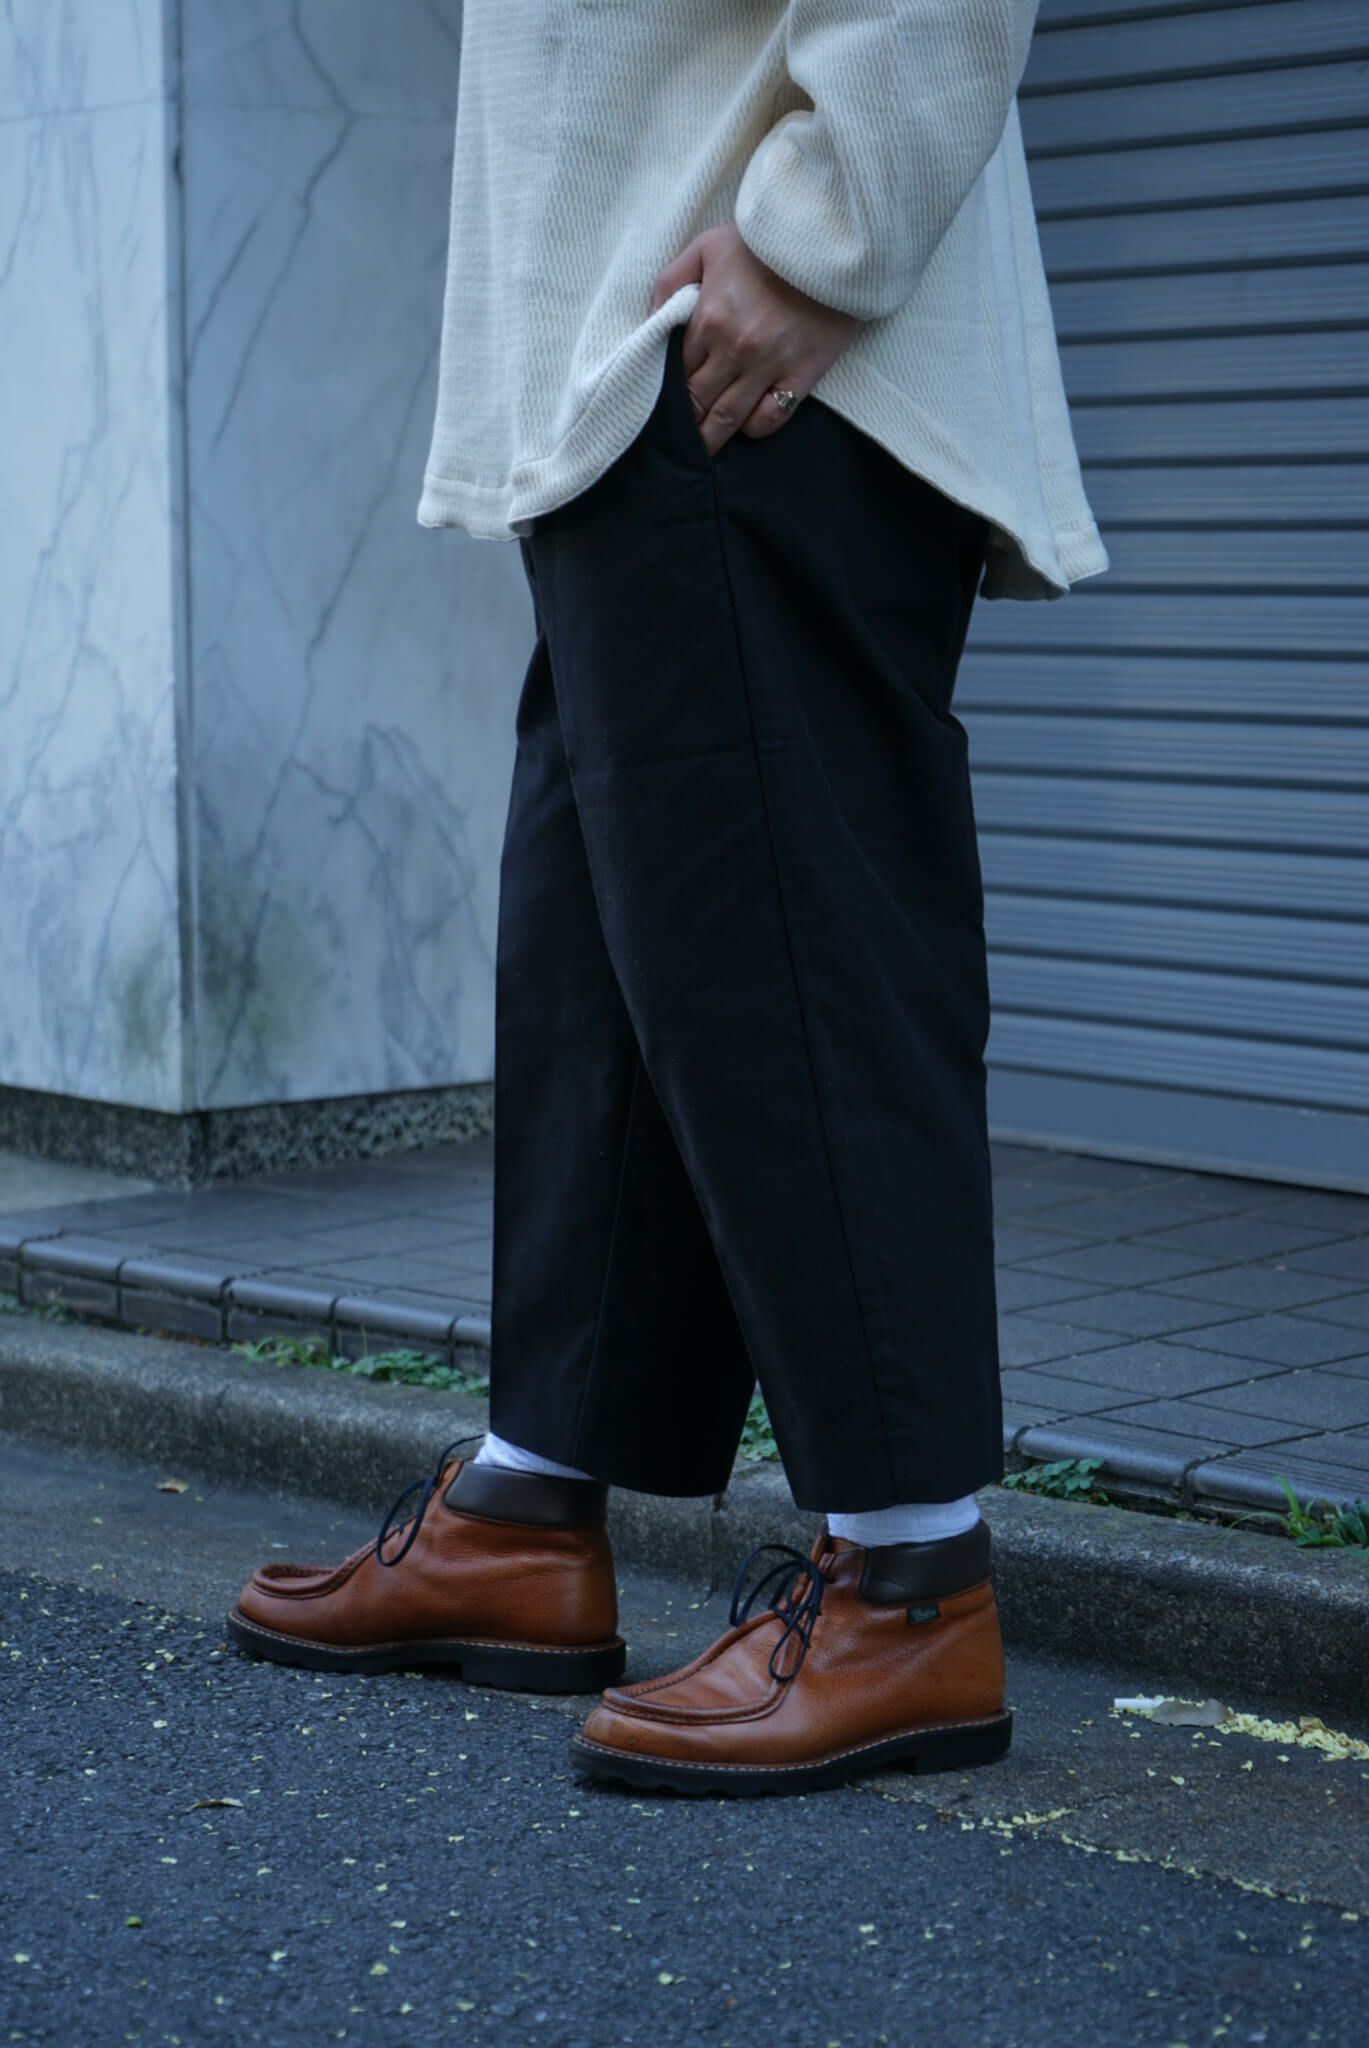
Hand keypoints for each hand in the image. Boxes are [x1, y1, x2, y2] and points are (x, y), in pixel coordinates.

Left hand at [651, 223, 861, 457]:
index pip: (676, 370)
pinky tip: (747, 423)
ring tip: (702, 451)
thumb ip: (672, 281)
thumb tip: (654, 320)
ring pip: (728, 418)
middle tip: (676, 439)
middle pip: (697, 401)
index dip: (668, 388)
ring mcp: (769, 366)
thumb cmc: (765, 243)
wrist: (828, 242)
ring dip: (711, 438)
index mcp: (708, 319)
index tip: (664, 400)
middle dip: (684, 422)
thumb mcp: (707, 246)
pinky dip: (754, 427)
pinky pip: (771, 419)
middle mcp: (735, 349)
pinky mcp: (802, 375)